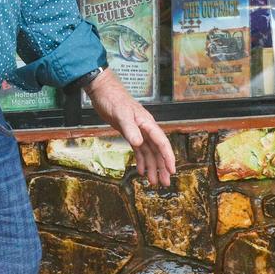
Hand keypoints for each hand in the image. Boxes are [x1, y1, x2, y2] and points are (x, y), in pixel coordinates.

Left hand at [84, 68, 175, 186]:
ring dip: (151, 166)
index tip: (172, 170)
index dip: (168, 156)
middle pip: (157, 150)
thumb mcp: (121, 114)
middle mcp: (145, 128)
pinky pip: (138, 149)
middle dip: (162, 166)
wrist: (102, 90)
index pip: (161, 142)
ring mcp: (138, 130)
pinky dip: (141, 160)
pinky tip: (141, 170)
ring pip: (149, 152)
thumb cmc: (112, 98)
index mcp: (147, 123)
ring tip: (153, 181)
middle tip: (164, 183)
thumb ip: (130, 128)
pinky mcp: (129, 132)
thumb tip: (139, 143)